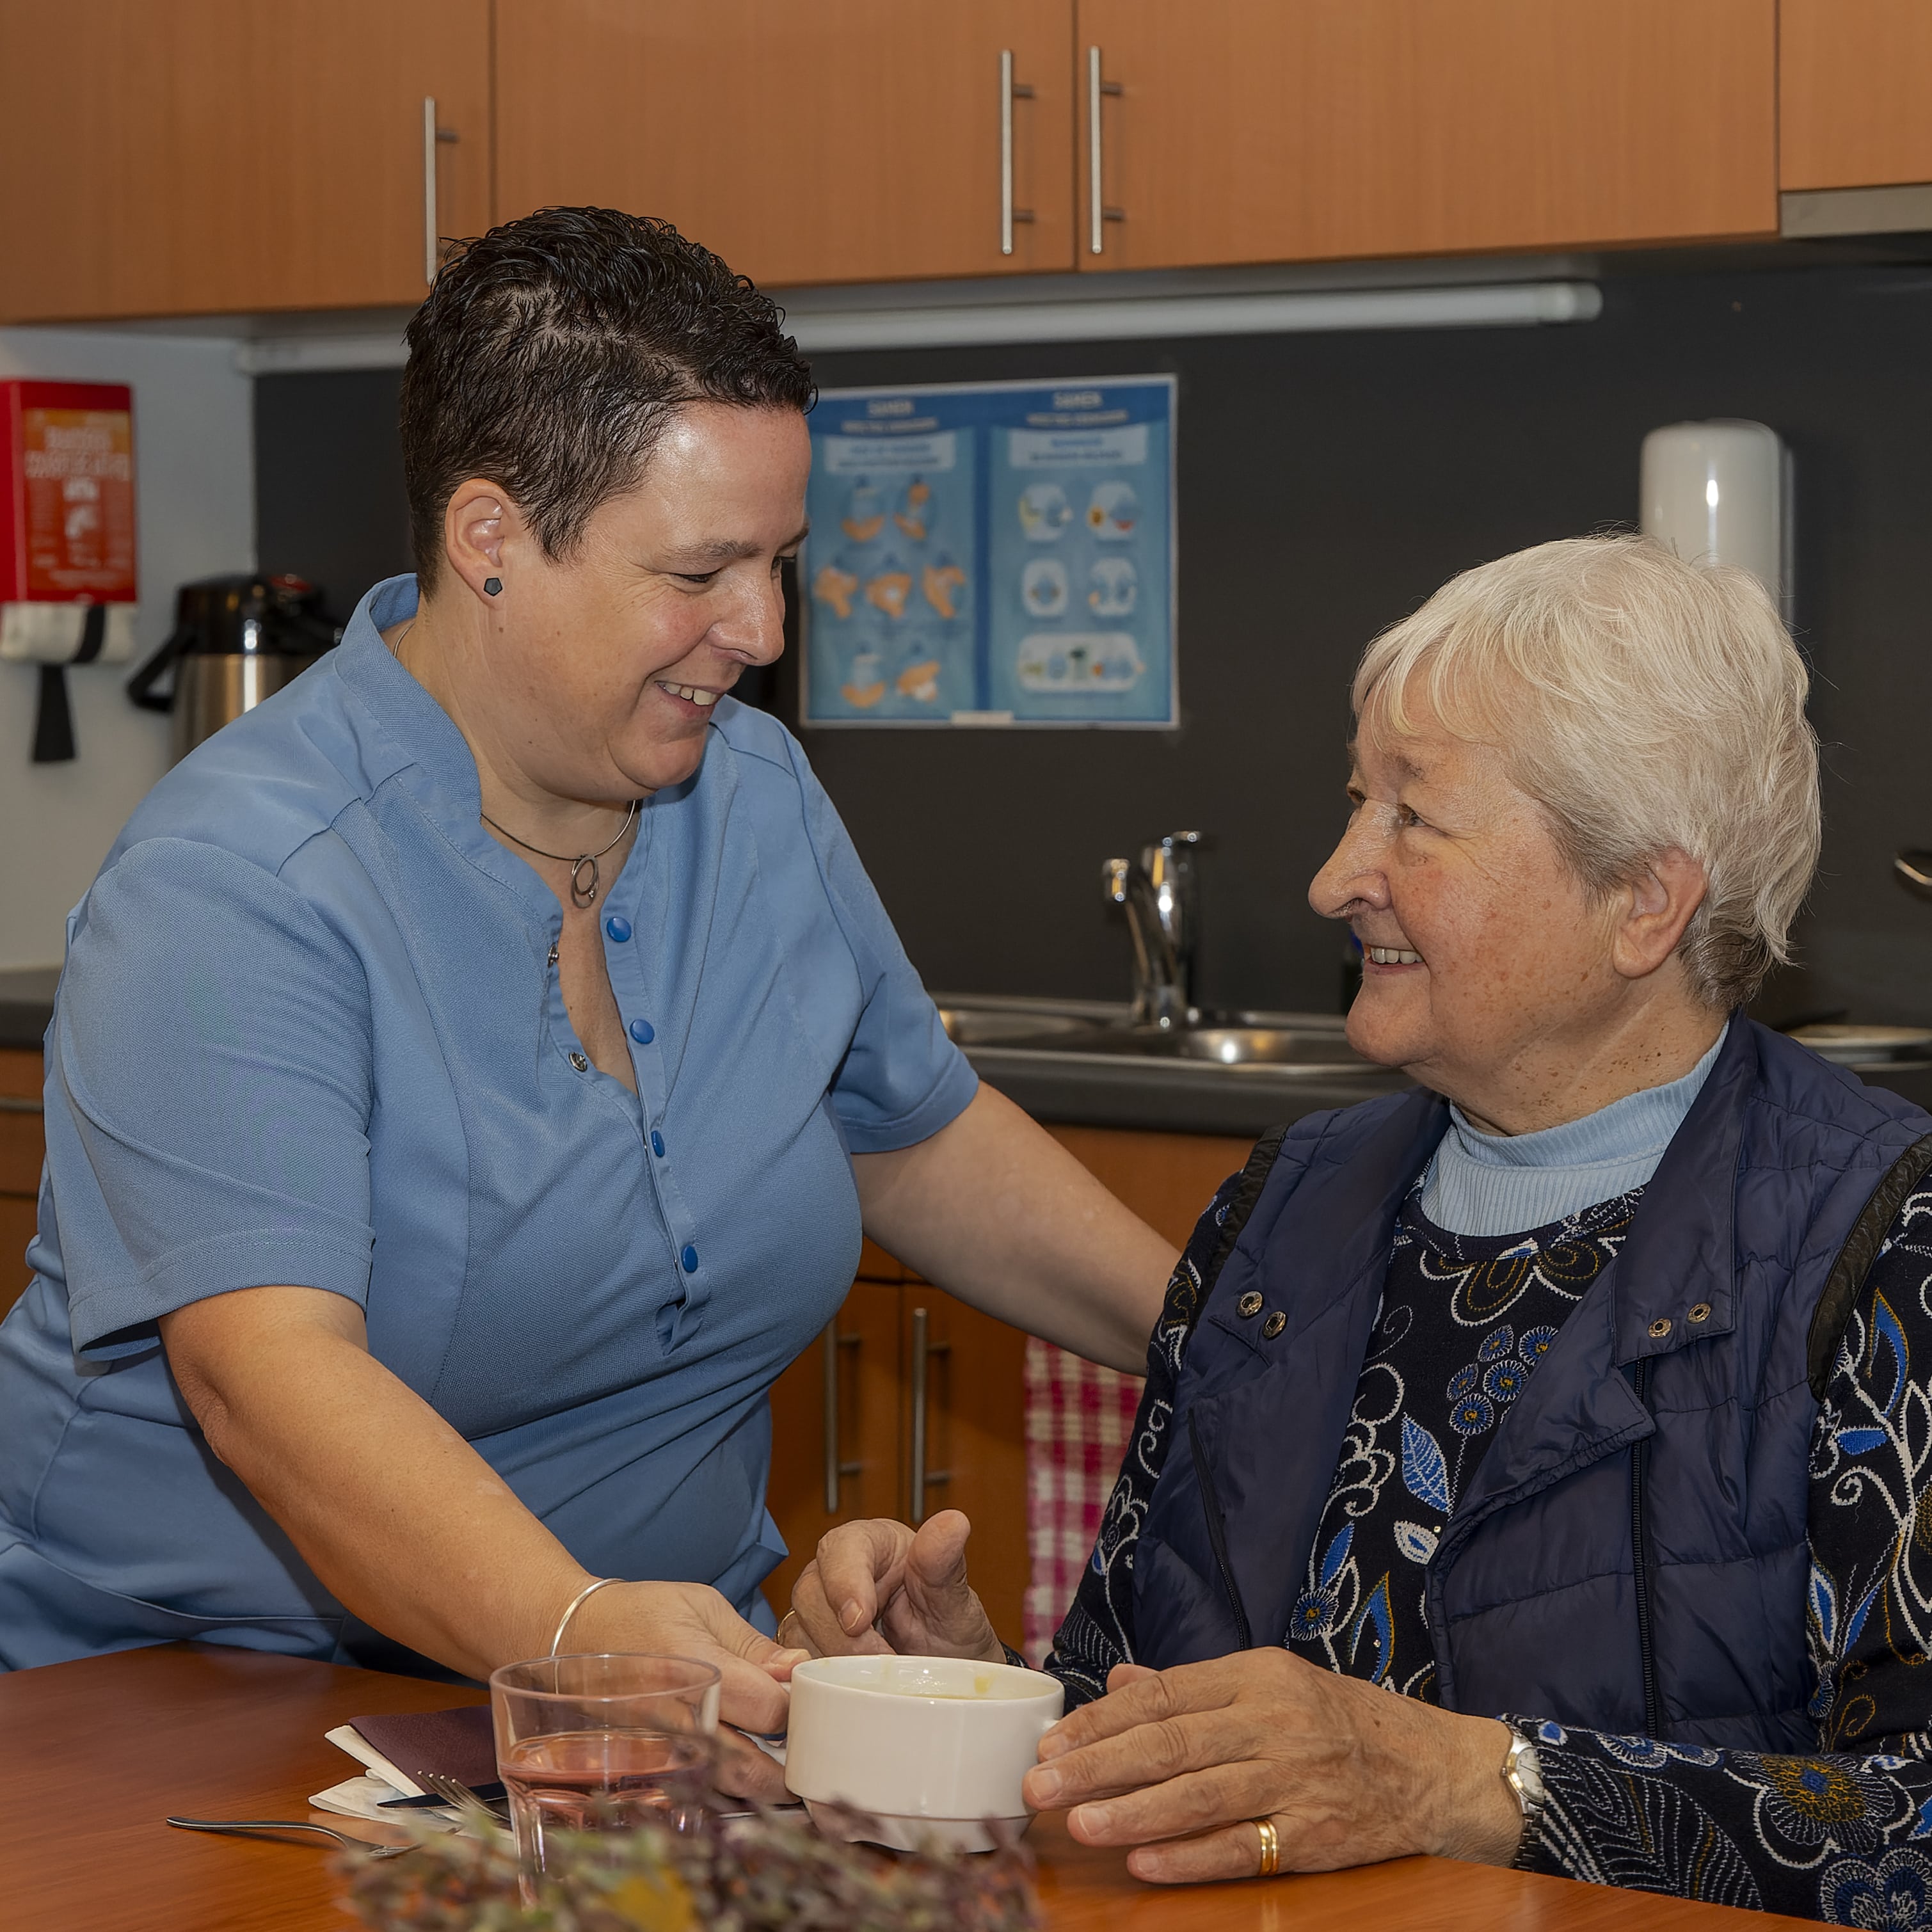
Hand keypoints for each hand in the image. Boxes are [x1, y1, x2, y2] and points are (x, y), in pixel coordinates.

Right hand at [572, 1580, 808, 1802]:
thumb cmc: (642, 1611)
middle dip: (786, 1767)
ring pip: (722, 1789)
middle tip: (805, 1754)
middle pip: (748, 1767)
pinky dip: (723, 1786)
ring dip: (759, 1786)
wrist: (574, 1632)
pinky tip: (739, 1768)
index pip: (768, 1710)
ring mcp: (655, 1748)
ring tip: (780, 1767)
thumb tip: (798, 1669)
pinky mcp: (644, 1763)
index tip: (803, 1701)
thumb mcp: (704, 1606)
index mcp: (694, 1665)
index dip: (796, 1710)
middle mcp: (673, 1715)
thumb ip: (754, 1644)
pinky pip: (694, 1787)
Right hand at [786, 1512, 1005, 1665]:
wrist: (946, 1673)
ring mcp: (819, 1610)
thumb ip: (946, 1563)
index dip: (845, 1582)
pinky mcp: (809, 1645)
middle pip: (810, 1591)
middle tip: (879, 1660)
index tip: (860, 1620)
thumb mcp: (955, 1600)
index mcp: (873, 1544)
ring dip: (830, 1661)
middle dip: (840, 1634)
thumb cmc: (950, 1629)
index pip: (842, 1547)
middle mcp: (838, 1572)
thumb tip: (953, 1523)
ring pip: (797, 1629)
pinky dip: (812, 1679)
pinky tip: (843, 1688)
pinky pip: (792, 1661)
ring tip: (873, 1677)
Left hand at [1020, 1652, 1521, 1883]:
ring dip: (1131, 1813)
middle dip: (1097, 1765)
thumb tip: (1121, 1682)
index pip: (1163, 1696)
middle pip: (1171, 1744)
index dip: (1101, 1720)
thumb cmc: (1339, 1719)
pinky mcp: (1316, 1836)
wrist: (1434, 1768)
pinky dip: (1190, 1856)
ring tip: (1078, 1824)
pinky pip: (1242, 1849)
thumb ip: (1193, 1686)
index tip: (1050, 1741)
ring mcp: (1296, 1779)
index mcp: (1255, 1674)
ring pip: (1199, 1795)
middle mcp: (1274, 1721)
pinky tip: (1143, 1863)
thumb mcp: (1270, 1681)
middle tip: (1041, 1784)